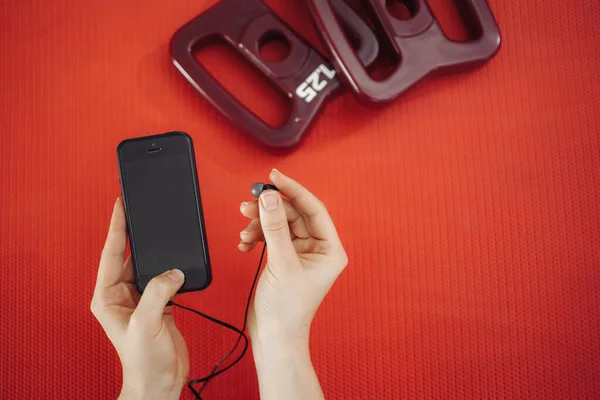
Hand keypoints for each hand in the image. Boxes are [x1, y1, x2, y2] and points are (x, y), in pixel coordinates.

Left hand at [91, 199, 188, 399]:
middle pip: (129, 255)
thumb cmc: (144, 362)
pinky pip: (164, 278)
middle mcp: (122, 295)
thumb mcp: (145, 324)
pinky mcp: (159, 303)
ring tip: (160, 229)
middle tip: (141, 210)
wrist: (160, 382)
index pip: (112, 254)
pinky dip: (171, 267)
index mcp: (108, 297)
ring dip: (155, 251)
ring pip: (148, 265)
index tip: (121, 206)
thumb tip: (173, 272)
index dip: (117, 228)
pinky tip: (177, 259)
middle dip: (135, 233)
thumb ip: (158, 293)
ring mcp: (141, 298)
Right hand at [239, 169, 347, 374]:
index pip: (313, 208)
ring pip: (279, 224)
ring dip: (260, 223)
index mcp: (329, 249)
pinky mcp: (283, 258)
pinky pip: (270, 236)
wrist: (273, 337)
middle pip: (293, 214)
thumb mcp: (282, 263)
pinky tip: (245, 243)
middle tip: (249, 202)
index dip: (293, 190)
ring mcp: (300, 253)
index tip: (274, 177)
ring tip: (244, 230)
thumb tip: (269, 198)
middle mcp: (317, 248)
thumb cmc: (287, 310)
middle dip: (270, 208)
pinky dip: (256, 236)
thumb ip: (275, 228)